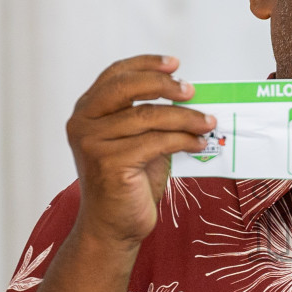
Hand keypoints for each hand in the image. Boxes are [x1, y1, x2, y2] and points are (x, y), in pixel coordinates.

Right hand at [65, 54, 214, 249]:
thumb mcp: (136, 141)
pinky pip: (157, 142)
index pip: (115, 75)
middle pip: (127, 88)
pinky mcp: (110, 162)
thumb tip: (186, 96)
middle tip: (191, 90)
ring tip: (208, 123)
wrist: (114, 226)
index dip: (145, 65)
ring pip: (149, 116)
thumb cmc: (127, 184)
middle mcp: (83, 123)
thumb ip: (148, 117)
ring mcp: (93, 142)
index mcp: (86, 112)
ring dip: (185, 118)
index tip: (174, 64)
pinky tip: (199, 143)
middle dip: (164, 85)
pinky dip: (184, 140)